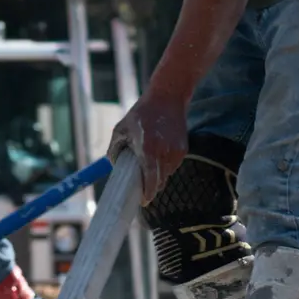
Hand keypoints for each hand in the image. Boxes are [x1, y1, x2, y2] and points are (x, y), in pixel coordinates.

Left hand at [109, 89, 188, 204]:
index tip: (143, 201)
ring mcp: (176, 151)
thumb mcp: (121, 128)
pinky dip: (165, 165)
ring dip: (158, 175)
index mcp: (148, 148)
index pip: (150, 179)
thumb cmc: (141, 113)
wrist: (168, 97)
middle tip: (142, 187)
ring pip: (167, 174)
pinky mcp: (183, 149)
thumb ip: (115, 148)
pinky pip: (173, 165)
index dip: (147, 193)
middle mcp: (164, 152)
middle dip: (151, 186)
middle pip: (159, 181)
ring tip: (149, 164)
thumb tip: (114, 166)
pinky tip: (158, 154)